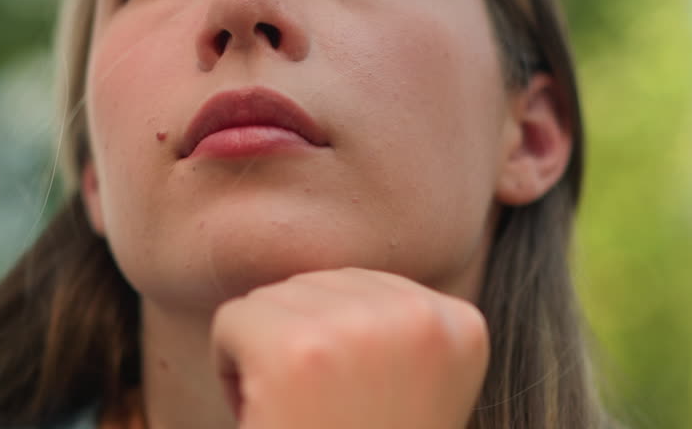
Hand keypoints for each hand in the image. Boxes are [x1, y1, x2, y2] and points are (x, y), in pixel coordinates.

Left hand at [210, 267, 488, 428]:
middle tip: (327, 417)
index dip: (342, 351)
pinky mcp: (295, 346)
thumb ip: (390, 327)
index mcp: (461, 324)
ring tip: (303, 417)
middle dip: (300, 347)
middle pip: (315, 285)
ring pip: (270, 300)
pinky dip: (231, 371)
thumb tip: (330, 277)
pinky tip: (270, 415)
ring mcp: (358, 327)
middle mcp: (419, 315)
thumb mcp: (409, 388)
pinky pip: (233, 320)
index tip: (363, 407)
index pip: (363, 286)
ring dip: (265, 360)